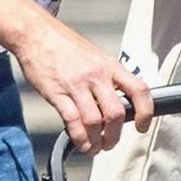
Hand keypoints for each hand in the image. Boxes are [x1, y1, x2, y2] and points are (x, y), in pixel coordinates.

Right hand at [13, 11, 152, 154]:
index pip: (138, 90)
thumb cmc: (63, 44)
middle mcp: (96, 75)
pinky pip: (73, 122)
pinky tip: (81, 144)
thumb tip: (118, 100)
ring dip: (97, 142)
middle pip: (116, 113)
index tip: (143, 125)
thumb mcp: (95, 55)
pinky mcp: (57, 93)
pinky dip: (80, 139)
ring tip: (95, 147)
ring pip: (95, 122)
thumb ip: (107, 77)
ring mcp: (76, 85)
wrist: (35, 33)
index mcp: (109, 65)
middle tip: (110, 142)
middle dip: (115, 135)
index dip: (145, 112)